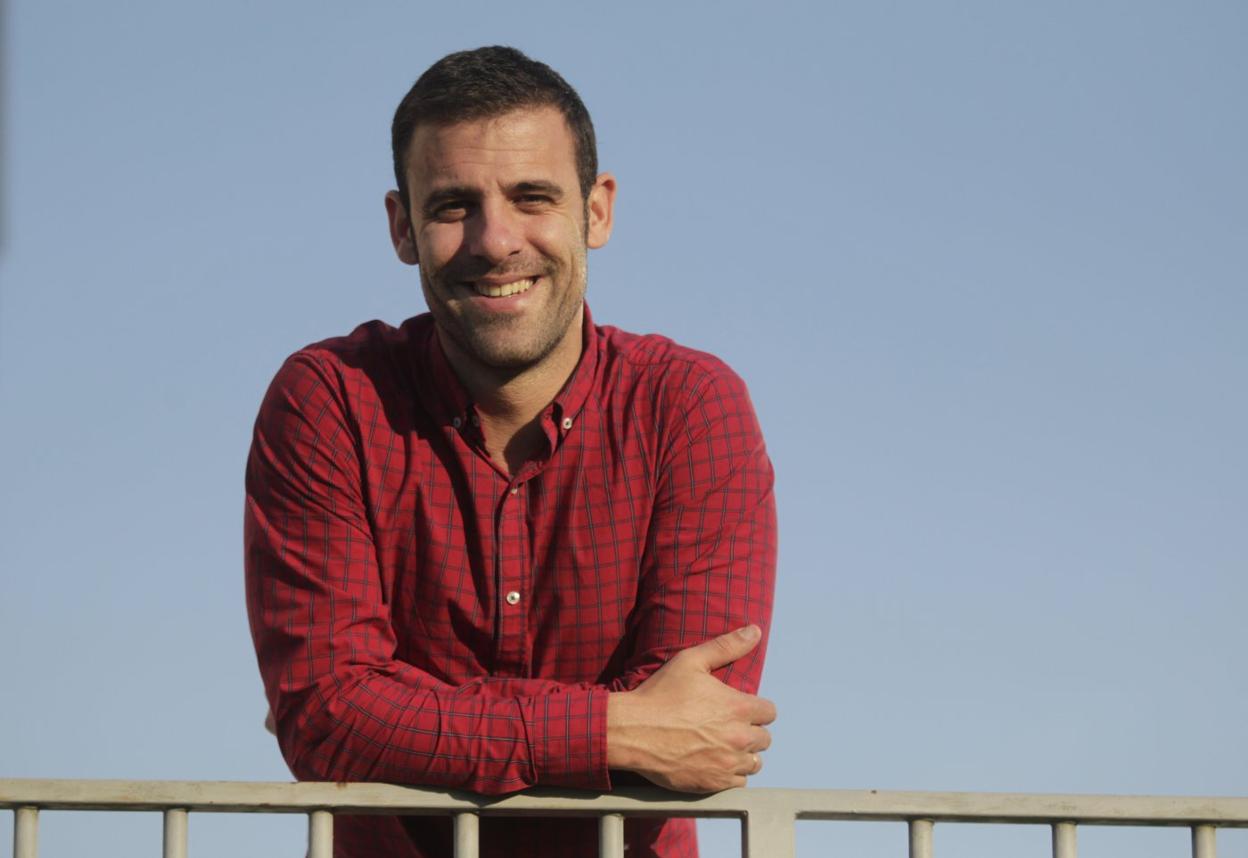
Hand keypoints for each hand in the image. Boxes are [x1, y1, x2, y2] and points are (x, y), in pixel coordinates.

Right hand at [606, 625, 775, 792]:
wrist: (632, 731)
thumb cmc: (660, 694)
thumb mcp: (691, 661)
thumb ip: (726, 646)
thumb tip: (755, 631)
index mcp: (738, 707)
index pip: (770, 712)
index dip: (756, 709)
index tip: (740, 709)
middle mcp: (739, 737)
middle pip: (764, 739)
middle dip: (750, 731)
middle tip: (728, 727)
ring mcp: (727, 763)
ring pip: (754, 763)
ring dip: (744, 754)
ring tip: (724, 746)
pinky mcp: (714, 784)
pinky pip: (739, 783)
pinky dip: (731, 775)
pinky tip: (715, 763)